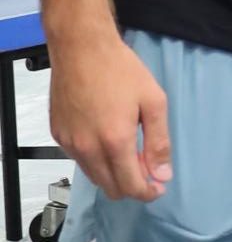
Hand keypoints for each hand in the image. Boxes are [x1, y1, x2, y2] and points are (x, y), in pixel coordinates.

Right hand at [49, 34, 171, 200]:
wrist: (82, 50)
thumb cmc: (122, 71)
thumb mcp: (153, 101)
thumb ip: (158, 141)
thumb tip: (162, 174)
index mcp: (114, 142)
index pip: (130, 186)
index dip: (147, 191)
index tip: (159, 186)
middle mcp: (87, 149)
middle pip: (110, 187)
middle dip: (132, 185)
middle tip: (148, 167)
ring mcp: (69, 144)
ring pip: (94, 176)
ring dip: (113, 173)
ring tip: (131, 152)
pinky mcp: (58, 135)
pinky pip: (80, 159)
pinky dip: (96, 159)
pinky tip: (108, 140)